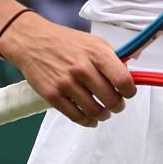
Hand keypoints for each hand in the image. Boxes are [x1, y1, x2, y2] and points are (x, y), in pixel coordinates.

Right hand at [0, 14, 136, 127]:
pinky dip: (87, 122)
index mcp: (97, 53)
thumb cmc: (65, 41)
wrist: (33, 42)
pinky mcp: (52, 95)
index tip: (128, 93)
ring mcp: (66, 83)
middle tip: (117, 104)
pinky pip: (76, 116)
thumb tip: (129, 75)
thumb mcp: (94, 42)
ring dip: (103, 115)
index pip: (123, 80)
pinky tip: (91, 119)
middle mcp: (83, 69)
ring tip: (104, 112)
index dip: (130, 91)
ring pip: (95, 111)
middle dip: (118, 105)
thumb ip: (113, 58)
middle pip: (111, 100)